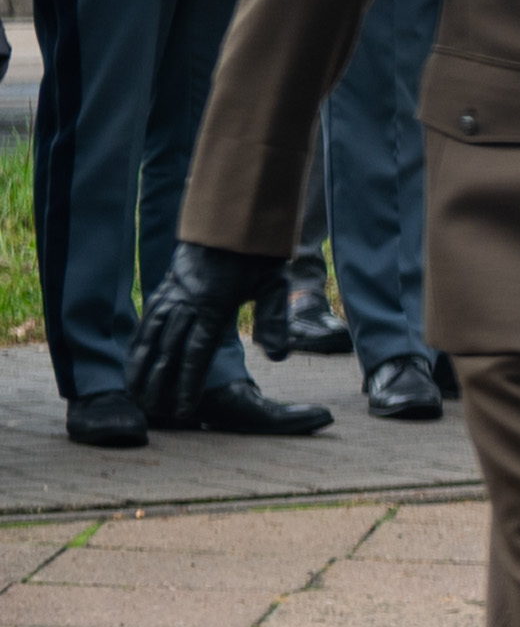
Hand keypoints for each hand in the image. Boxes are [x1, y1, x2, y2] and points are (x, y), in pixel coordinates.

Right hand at [127, 241, 277, 419]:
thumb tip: (278, 357)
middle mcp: (186, 302)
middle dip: (158, 384)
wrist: (234, 214)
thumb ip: (275, 320)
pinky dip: (139, 338)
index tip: (181, 409)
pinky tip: (135, 353)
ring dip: (141, 365)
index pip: (196, 353)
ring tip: (133, 391)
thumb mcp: (275, 284)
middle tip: (150, 412)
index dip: (187, 383)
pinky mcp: (169, 285)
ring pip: (151, 334)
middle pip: (168, 350)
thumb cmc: (259, 252)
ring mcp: (174, 292)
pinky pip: (148, 316)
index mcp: (213, 307)